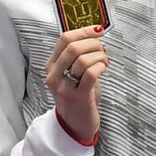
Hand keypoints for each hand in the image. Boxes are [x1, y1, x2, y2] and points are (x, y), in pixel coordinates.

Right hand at [45, 25, 108, 142]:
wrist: (75, 124)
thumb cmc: (78, 95)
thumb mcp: (74, 73)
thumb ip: (80, 55)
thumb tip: (95, 34)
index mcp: (52, 65)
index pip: (64, 39)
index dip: (83, 31)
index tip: (97, 30)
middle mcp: (54, 75)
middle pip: (73, 47)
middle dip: (93, 44)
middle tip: (103, 50)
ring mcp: (64, 87)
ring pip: (82, 59)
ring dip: (99, 56)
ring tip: (104, 63)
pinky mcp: (77, 97)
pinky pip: (90, 74)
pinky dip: (100, 67)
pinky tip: (104, 69)